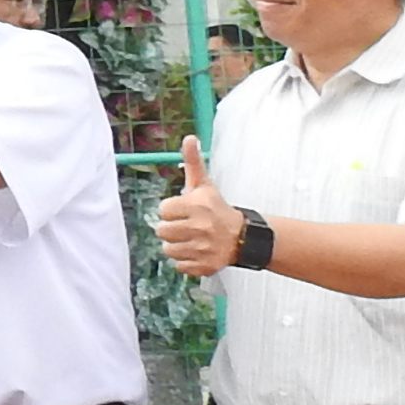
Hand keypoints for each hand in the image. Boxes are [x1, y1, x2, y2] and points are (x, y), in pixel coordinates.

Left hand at [154, 134, 242, 276]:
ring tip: (190, 238)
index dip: (171, 210)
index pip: (163, 210)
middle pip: (161, 231)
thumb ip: (193, 161)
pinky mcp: (205, 266)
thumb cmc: (216, 208)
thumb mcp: (204, 184)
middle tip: (186, 225)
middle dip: (171, 228)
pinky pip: (179, 266)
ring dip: (176, 245)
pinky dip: (185, 261)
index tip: (184, 210)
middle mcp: (201, 227)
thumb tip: (189, 138)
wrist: (242, 236)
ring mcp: (204, 248)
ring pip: (168, 250)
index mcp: (198, 205)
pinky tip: (196, 251)